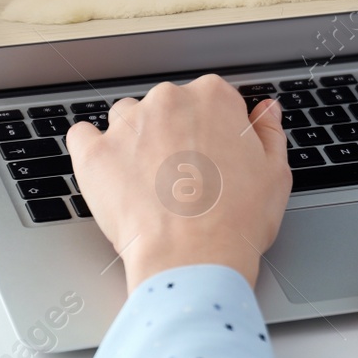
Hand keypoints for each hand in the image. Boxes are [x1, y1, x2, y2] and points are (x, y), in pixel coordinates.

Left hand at [66, 75, 291, 291]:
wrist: (193, 259)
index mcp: (213, 98)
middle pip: (168, 106)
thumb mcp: (275, 173)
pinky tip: (108, 171)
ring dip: (135, 140)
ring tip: (148, 181)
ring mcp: (128, 125)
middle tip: (185, 176)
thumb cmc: (236, 220)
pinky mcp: (94, 153)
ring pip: (127, 119)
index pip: (211, 99)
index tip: (214, 154)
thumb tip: (265, 112)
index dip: (215, 130)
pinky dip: (92, 149)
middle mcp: (168, 100)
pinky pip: (83, 137)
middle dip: (174, 134)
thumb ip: (268, 133)